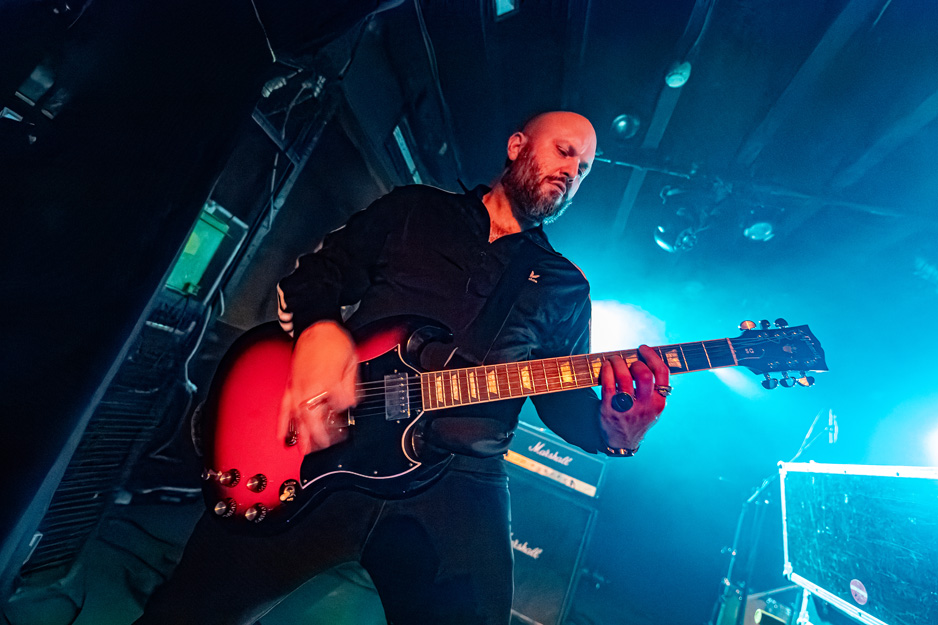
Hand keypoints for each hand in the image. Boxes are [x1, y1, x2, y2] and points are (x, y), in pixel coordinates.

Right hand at [277, 321, 358, 454]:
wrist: (316, 326)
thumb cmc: (334, 342)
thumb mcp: (352, 362)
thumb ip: (350, 386)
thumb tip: (349, 402)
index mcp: (328, 381)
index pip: (336, 406)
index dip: (341, 414)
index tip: (343, 422)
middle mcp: (310, 386)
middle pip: (313, 417)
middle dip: (319, 435)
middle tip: (324, 446)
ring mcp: (298, 386)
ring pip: (298, 416)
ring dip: (301, 435)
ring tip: (304, 450)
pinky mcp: (291, 385)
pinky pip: (284, 407)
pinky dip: (283, 423)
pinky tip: (282, 435)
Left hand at [599, 345, 668, 450]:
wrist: (621, 443)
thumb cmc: (637, 419)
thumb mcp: (652, 408)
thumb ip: (653, 389)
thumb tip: (645, 359)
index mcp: (659, 403)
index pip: (662, 374)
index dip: (653, 357)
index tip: (643, 349)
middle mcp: (645, 406)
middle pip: (644, 374)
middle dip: (635, 361)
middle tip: (628, 360)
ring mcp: (627, 408)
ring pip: (624, 376)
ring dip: (618, 362)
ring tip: (614, 360)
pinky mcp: (610, 409)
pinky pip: (608, 383)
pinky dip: (606, 370)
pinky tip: (606, 367)